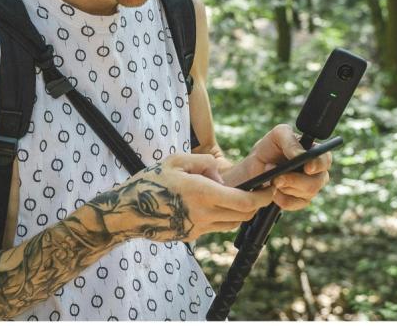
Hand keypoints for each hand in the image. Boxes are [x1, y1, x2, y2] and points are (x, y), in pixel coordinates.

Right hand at [101, 154, 275, 242]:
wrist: (126, 212)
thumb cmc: (150, 182)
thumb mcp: (177, 160)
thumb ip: (204, 162)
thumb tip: (220, 173)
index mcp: (203, 193)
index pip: (244, 202)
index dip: (262, 197)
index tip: (270, 188)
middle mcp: (204, 214)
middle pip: (243, 215)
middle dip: (255, 204)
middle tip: (258, 192)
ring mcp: (197, 228)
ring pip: (230, 223)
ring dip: (237, 211)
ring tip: (231, 196)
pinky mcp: (190, 236)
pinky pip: (213, 227)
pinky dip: (218, 216)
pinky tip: (207, 204)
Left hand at [245, 124, 332, 210]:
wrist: (255, 166)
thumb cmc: (270, 147)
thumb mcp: (277, 136)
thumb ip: (290, 141)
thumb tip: (301, 155)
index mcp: (315, 153)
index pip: (325, 160)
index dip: (318, 165)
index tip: (307, 168)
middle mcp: (317, 172)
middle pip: (316, 182)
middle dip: (294, 180)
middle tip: (276, 177)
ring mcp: (310, 188)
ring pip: (305, 194)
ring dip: (284, 186)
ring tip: (271, 176)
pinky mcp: (299, 201)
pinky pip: (292, 203)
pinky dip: (279, 197)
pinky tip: (272, 189)